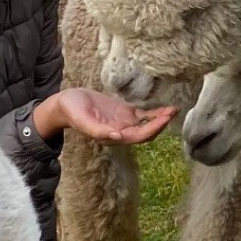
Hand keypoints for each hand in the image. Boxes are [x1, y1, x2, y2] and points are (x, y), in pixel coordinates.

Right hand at [34, 88, 175, 144]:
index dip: (152, 129)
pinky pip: (142, 116)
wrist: (66, 103)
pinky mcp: (123, 113)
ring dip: (160, 119)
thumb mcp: (82, 119)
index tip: (164, 119)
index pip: (137, 136)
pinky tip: (165, 108)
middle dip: (160, 124)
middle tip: (173, 112)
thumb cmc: (72, 110)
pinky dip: (154, 113)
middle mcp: (120, 132)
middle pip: (146, 132)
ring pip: (146, 125)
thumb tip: (118, 137)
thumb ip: (98, 130)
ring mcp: (123, 123)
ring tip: (174, 109)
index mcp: (112, 136)